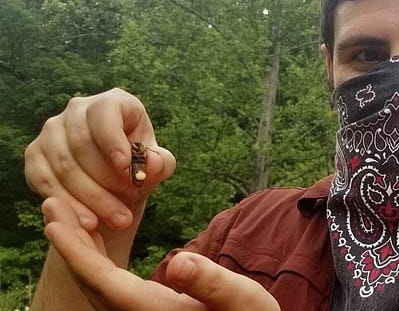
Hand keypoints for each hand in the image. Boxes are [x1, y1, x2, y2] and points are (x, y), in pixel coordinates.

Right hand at [24, 88, 175, 230]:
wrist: (113, 185)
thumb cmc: (138, 167)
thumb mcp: (156, 165)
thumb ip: (160, 163)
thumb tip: (152, 164)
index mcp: (113, 102)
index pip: (105, 113)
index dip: (113, 139)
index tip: (124, 166)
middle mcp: (78, 109)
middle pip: (82, 144)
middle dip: (105, 183)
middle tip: (125, 214)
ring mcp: (52, 130)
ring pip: (64, 165)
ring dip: (89, 199)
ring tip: (114, 221)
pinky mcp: (35, 154)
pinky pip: (45, 180)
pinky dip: (67, 204)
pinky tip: (87, 222)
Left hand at [43, 197, 280, 310]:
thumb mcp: (242, 299)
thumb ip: (212, 283)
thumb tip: (180, 263)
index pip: (107, 285)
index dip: (78, 255)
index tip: (55, 223)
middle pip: (92, 283)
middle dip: (69, 244)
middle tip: (52, 204)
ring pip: (96, 283)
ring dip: (79, 247)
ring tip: (65, 212)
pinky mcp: (143, 307)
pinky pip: (107, 282)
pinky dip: (95, 255)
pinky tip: (93, 233)